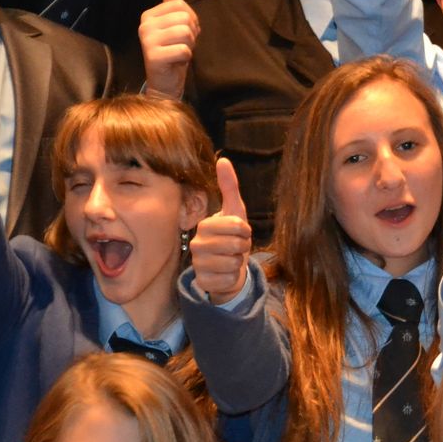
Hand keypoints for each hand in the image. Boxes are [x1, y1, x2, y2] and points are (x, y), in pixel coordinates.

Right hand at [139, 0, 197, 99]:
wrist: (165, 81)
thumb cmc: (172, 51)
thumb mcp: (174, 24)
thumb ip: (172, 1)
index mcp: (149, 14)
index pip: (182, 5)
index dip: (191, 21)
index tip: (182, 34)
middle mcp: (145, 24)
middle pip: (185, 18)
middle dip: (191, 34)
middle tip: (181, 45)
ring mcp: (147, 40)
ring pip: (186, 33)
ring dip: (189, 45)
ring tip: (179, 52)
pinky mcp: (153, 55)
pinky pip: (184, 50)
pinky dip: (186, 57)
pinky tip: (176, 61)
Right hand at [188, 158, 251, 303]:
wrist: (227, 267)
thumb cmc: (232, 237)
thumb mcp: (234, 211)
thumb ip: (229, 187)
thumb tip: (223, 159)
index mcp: (205, 225)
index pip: (238, 226)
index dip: (246, 231)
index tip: (240, 233)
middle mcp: (196, 244)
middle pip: (236, 245)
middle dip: (243, 247)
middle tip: (236, 247)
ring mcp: (198, 264)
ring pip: (233, 263)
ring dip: (238, 263)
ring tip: (230, 259)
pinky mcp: (203, 282)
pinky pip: (228, 279)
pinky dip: (233, 278)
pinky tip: (225, 274)